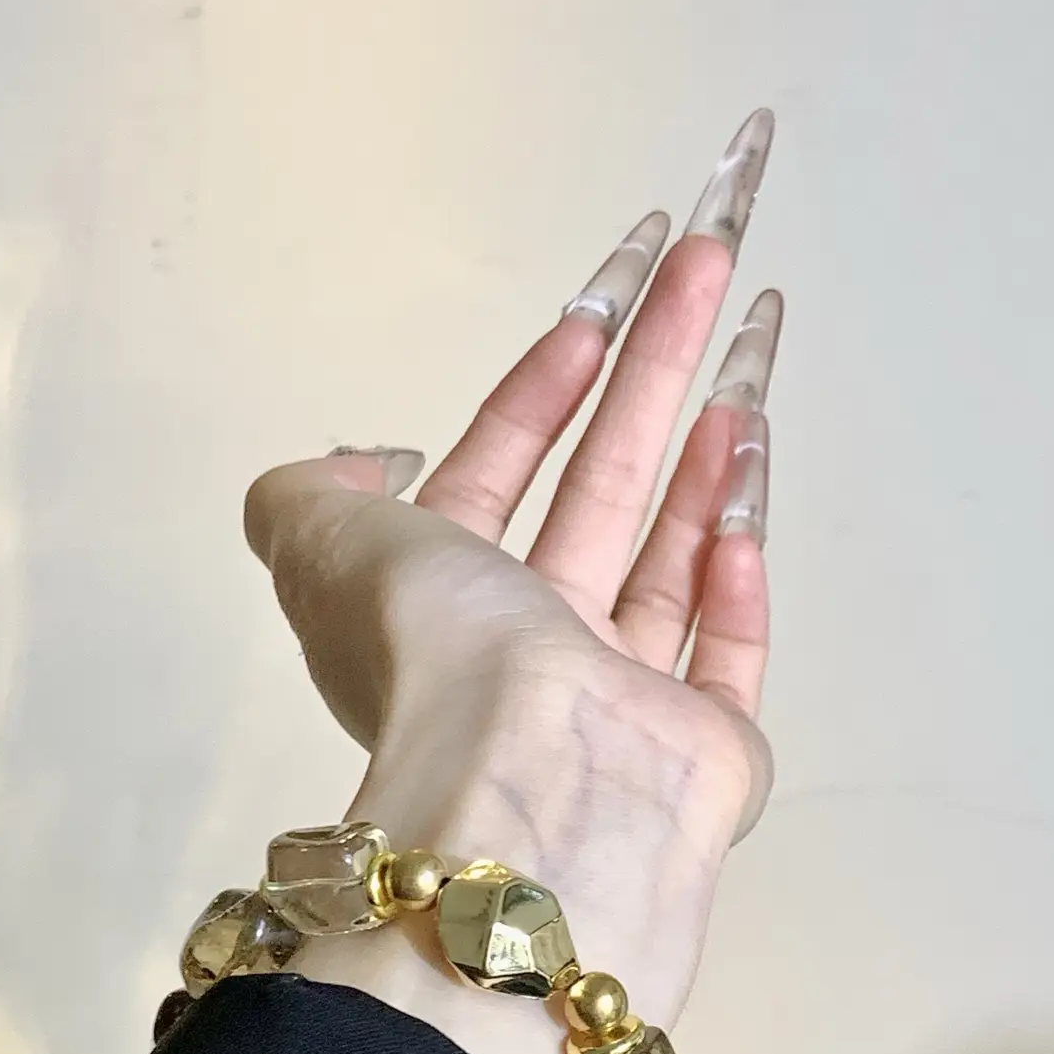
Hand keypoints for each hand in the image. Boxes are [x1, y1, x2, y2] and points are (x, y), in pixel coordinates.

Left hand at [244, 110, 780, 1053]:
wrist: (538, 789)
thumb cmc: (440, 653)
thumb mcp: (321, 547)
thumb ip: (306, 493)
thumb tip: (368, 463)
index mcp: (441, 604)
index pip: (497, 468)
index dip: (541, 383)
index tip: (597, 309)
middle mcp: (530, 650)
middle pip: (602, 485)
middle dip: (652, 369)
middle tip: (707, 264)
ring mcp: (623, 701)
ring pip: (670, 557)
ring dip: (702, 455)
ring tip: (747, 356)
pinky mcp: (703, 748)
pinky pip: (727, 649)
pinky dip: (736, 576)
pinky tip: (743, 493)